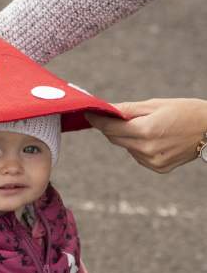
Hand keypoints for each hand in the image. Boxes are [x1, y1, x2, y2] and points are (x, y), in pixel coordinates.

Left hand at [84, 98, 206, 172]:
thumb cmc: (184, 111)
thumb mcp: (155, 105)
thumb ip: (127, 110)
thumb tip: (105, 109)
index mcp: (146, 131)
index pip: (110, 128)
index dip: (97, 121)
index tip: (88, 114)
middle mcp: (147, 150)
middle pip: (115, 139)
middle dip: (110, 127)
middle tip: (109, 116)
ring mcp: (153, 161)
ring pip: (126, 147)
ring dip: (126, 137)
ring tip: (143, 125)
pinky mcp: (158, 168)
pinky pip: (138, 155)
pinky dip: (138, 146)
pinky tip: (153, 138)